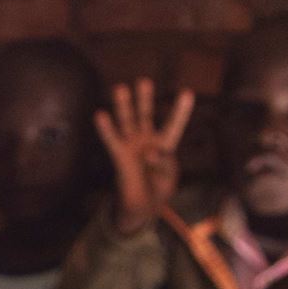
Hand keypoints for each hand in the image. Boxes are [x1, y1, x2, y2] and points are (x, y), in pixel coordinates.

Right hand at [96, 78, 192, 235]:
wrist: (141, 207)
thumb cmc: (158, 190)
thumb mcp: (169, 178)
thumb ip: (164, 164)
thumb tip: (150, 153)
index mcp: (165, 145)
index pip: (174, 124)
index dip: (180, 110)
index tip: (187, 92)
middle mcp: (147, 140)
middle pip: (146, 115)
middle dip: (144, 99)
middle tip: (143, 81)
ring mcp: (131, 145)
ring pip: (127, 121)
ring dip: (123, 106)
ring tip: (120, 88)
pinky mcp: (119, 155)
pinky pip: (112, 140)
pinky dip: (106, 129)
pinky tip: (100, 115)